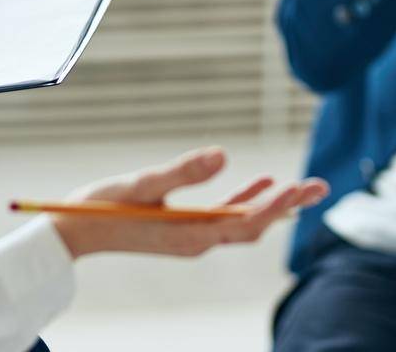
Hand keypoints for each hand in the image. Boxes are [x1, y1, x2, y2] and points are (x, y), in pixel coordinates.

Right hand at [50, 147, 328, 258]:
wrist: (74, 230)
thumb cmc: (104, 206)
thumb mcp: (144, 184)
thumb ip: (184, 171)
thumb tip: (224, 154)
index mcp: (192, 235)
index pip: (247, 223)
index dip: (277, 206)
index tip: (301, 187)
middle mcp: (198, 240)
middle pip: (254, 225)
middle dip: (288, 206)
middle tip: (321, 186)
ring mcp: (193, 236)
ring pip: (244, 222)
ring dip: (274, 205)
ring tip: (305, 188)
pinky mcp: (184, 228)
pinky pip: (226, 218)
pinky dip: (245, 201)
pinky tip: (257, 183)